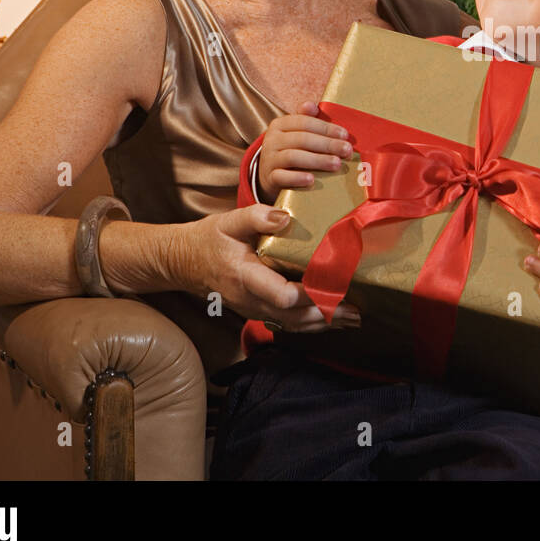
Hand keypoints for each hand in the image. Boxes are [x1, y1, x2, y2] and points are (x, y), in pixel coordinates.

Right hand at [172, 204, 359, 331]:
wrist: (184, 262)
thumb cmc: (209, 239)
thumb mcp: (228, 221)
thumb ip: (256, 215)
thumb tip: (285, 217)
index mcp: (245, 276)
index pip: (281, 295)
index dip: (308, 295)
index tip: (333, 287)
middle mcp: (250, 299)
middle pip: (293, 317)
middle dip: (326, 314)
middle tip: (355, 309)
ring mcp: (253, 310)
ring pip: (292, 325)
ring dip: (324, 324)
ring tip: (353, 318)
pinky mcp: (258, 311)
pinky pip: (287, 324)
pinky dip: (311, 324)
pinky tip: (332, 320)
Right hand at [257, 102, 352, 203]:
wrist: (269, 174)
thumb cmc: (290, 149)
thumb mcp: (295, 133)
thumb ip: (306, 119)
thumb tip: (312, 105)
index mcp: (280, 124)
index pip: (304, 122)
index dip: (326, 128)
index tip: (345, 135)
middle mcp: (272, 140)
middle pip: (302, 139)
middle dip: (327, 144)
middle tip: (347, 150)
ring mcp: (269, 159)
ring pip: (293, 157)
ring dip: (318, 160)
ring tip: (336, 164)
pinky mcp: (269, 177)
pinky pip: (281, 177)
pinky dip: (297, 178)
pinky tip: (312, 180)